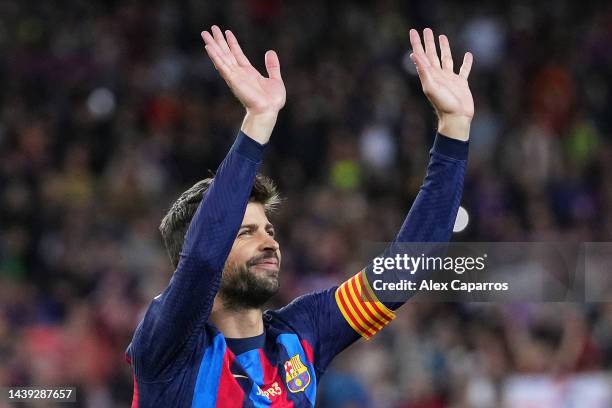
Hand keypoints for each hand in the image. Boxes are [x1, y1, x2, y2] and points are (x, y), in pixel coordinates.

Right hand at [202, 26, 285, 143]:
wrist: (268, 111)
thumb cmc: (272, 101)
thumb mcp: (275, 79)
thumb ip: (272, 66)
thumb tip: (270, 52)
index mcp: (248, 72)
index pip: (237, 54)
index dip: (232, 43)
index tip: (227, 32)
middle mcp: (239, 73)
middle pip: (226, 53)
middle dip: (218, 41)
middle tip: (210, 29)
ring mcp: (234, 76)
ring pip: (221, 57)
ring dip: (213, 45)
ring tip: (205, 33)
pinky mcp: (232, 80)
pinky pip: (222, 66)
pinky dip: (215, 56)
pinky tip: (208, 47)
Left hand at [409, 28, 473, 140]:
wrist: (456, 118)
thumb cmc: (443, 104)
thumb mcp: (430, 86)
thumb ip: (423, 71)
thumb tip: (414, 54)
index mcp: (430, 75)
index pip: (421, 55)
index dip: (417, 43)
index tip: (413, 31)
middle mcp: (438, 75)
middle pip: (432, 54)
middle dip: (429, 42)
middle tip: (427, 30)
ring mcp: (450, 79)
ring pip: (446, 59)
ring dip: (444, 48)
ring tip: (442, 36)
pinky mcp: (461, 83)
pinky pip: (464, 70)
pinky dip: (466, 63)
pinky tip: (468, 55)